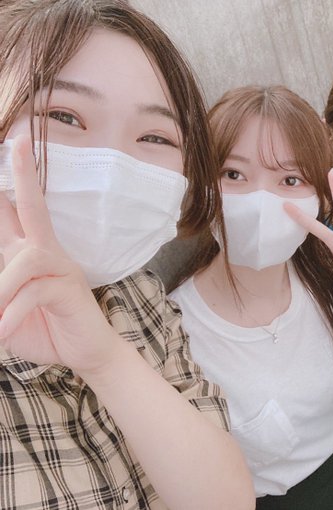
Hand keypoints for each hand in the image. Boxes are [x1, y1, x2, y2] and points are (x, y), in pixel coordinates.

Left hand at [0, 135, 117, 371]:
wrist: (86, 354)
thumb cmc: (43, 329)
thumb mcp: (4, 309)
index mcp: (27, 253)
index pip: (13, 210)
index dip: (12, 182)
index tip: (11, 145)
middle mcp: (45, 252)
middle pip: (32, 206)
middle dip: (23, 175)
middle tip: (15, 142)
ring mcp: (61, 268)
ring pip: (24, 259)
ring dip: (1, 289)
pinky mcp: (70, 289)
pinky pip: (33, 292)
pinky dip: (12, 313)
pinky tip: (3, 332)